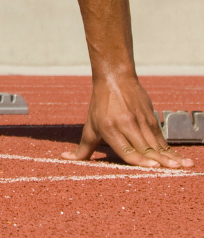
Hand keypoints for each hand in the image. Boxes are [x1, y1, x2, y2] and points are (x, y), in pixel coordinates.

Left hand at [64, 72, 192, 168]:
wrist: (114, 77)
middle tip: (174, 170)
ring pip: (156, 143)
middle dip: (160, 161)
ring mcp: (140, 120)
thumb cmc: (100, 105)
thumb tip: (65, 159)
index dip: (140, 159)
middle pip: (145, 147)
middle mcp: (126, 124)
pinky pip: (161, 138)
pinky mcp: (151, 118)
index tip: (153, 167)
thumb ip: (83, 147)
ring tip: (182, 166)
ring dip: (170, 156)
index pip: (127, 149)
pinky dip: (170, 149)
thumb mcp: (90, 126)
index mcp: (109, 128)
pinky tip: (180, 158)